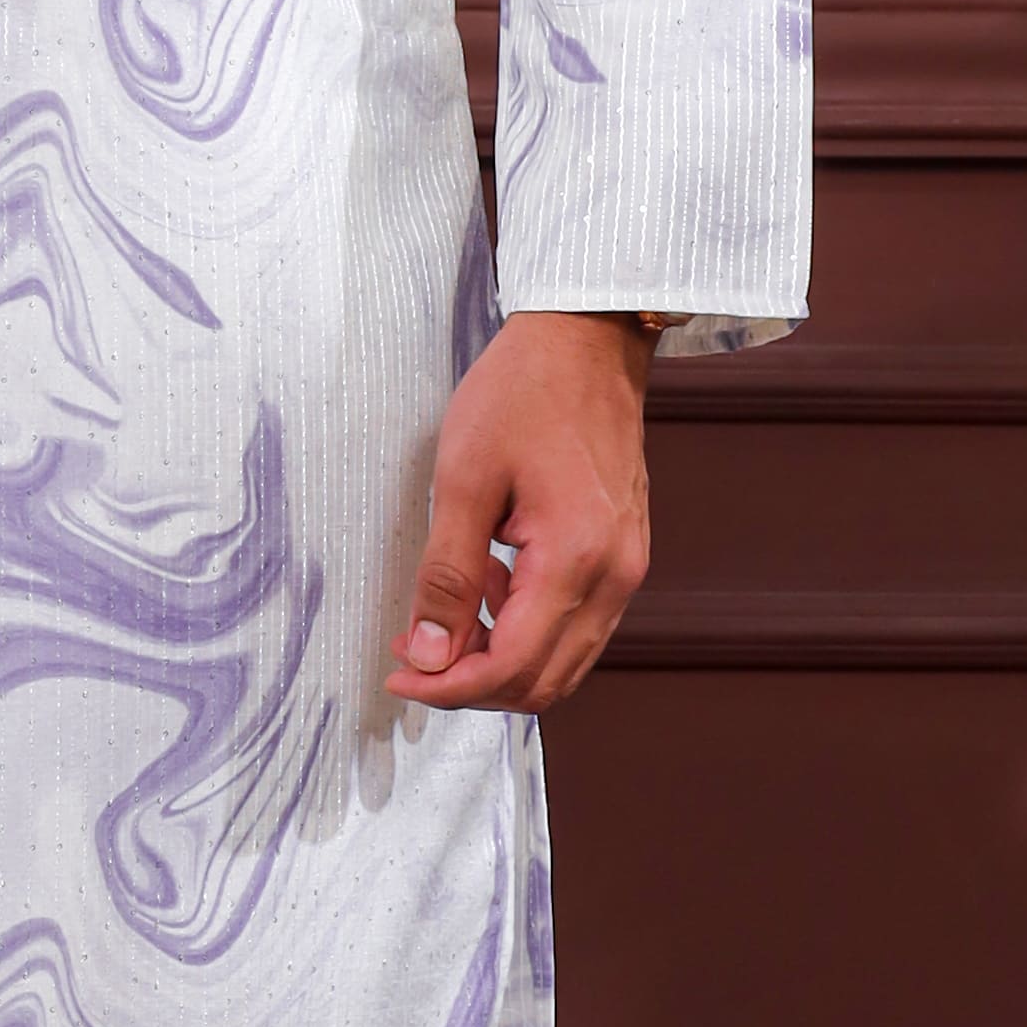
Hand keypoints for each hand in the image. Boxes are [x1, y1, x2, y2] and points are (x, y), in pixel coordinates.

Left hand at [388, 308, 655, 710]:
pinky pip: (578, 625)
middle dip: (472, 684)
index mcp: (577, 558)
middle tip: (414, 654)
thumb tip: (428, 654)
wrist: (586, 339)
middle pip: (544, 683)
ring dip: (501, 658)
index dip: (448, 687)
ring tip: (451, 610)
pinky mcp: (624, 554)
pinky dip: (529, 628)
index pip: (512, 667)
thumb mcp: (464, 479)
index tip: (400, 675)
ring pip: (564, 662)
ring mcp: (627, 567)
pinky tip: (492, 582)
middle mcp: (616, 576)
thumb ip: (447, 577)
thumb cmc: (523, 392)